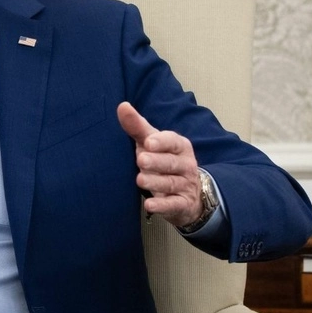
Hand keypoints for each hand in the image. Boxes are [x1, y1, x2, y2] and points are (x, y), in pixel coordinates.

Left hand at [117, 102, 202, 228]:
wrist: (189, 193)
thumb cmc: (164, 160)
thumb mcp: (153, 143)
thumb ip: (138, 127)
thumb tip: (122, 106)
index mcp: (180, 146)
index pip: (173, 142)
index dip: (161, 142)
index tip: (148, 142)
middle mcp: (186, 165)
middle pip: (171, 163)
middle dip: (157, 161)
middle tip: (141, 160)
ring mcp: (185, 185)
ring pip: (171, 183)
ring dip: (156, 182)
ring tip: (140, 179)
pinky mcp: (182, 204)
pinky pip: (173, 205)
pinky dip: (162, 206)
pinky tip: (150, 206)